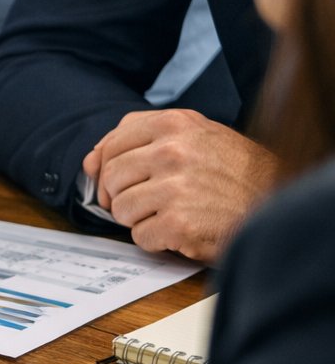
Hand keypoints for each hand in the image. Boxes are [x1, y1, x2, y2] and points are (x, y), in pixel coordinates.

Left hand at [82, 109, 276, 262]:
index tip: (117, 181)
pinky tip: (181, 230)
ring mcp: (175, 188)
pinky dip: (156, 239)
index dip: (106, 168)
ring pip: (120, 209)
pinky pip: (140, 236)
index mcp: (173, 124)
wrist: (275, 200)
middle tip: (150, 201)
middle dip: (123, 195)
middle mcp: (172, 151)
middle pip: (110, 178)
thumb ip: (139, 139)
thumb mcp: (193, 136)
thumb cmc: (231, 170)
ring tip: (172, 212)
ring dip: (140, 218)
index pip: (110, 145)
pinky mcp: (178, 223)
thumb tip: (89, 161)